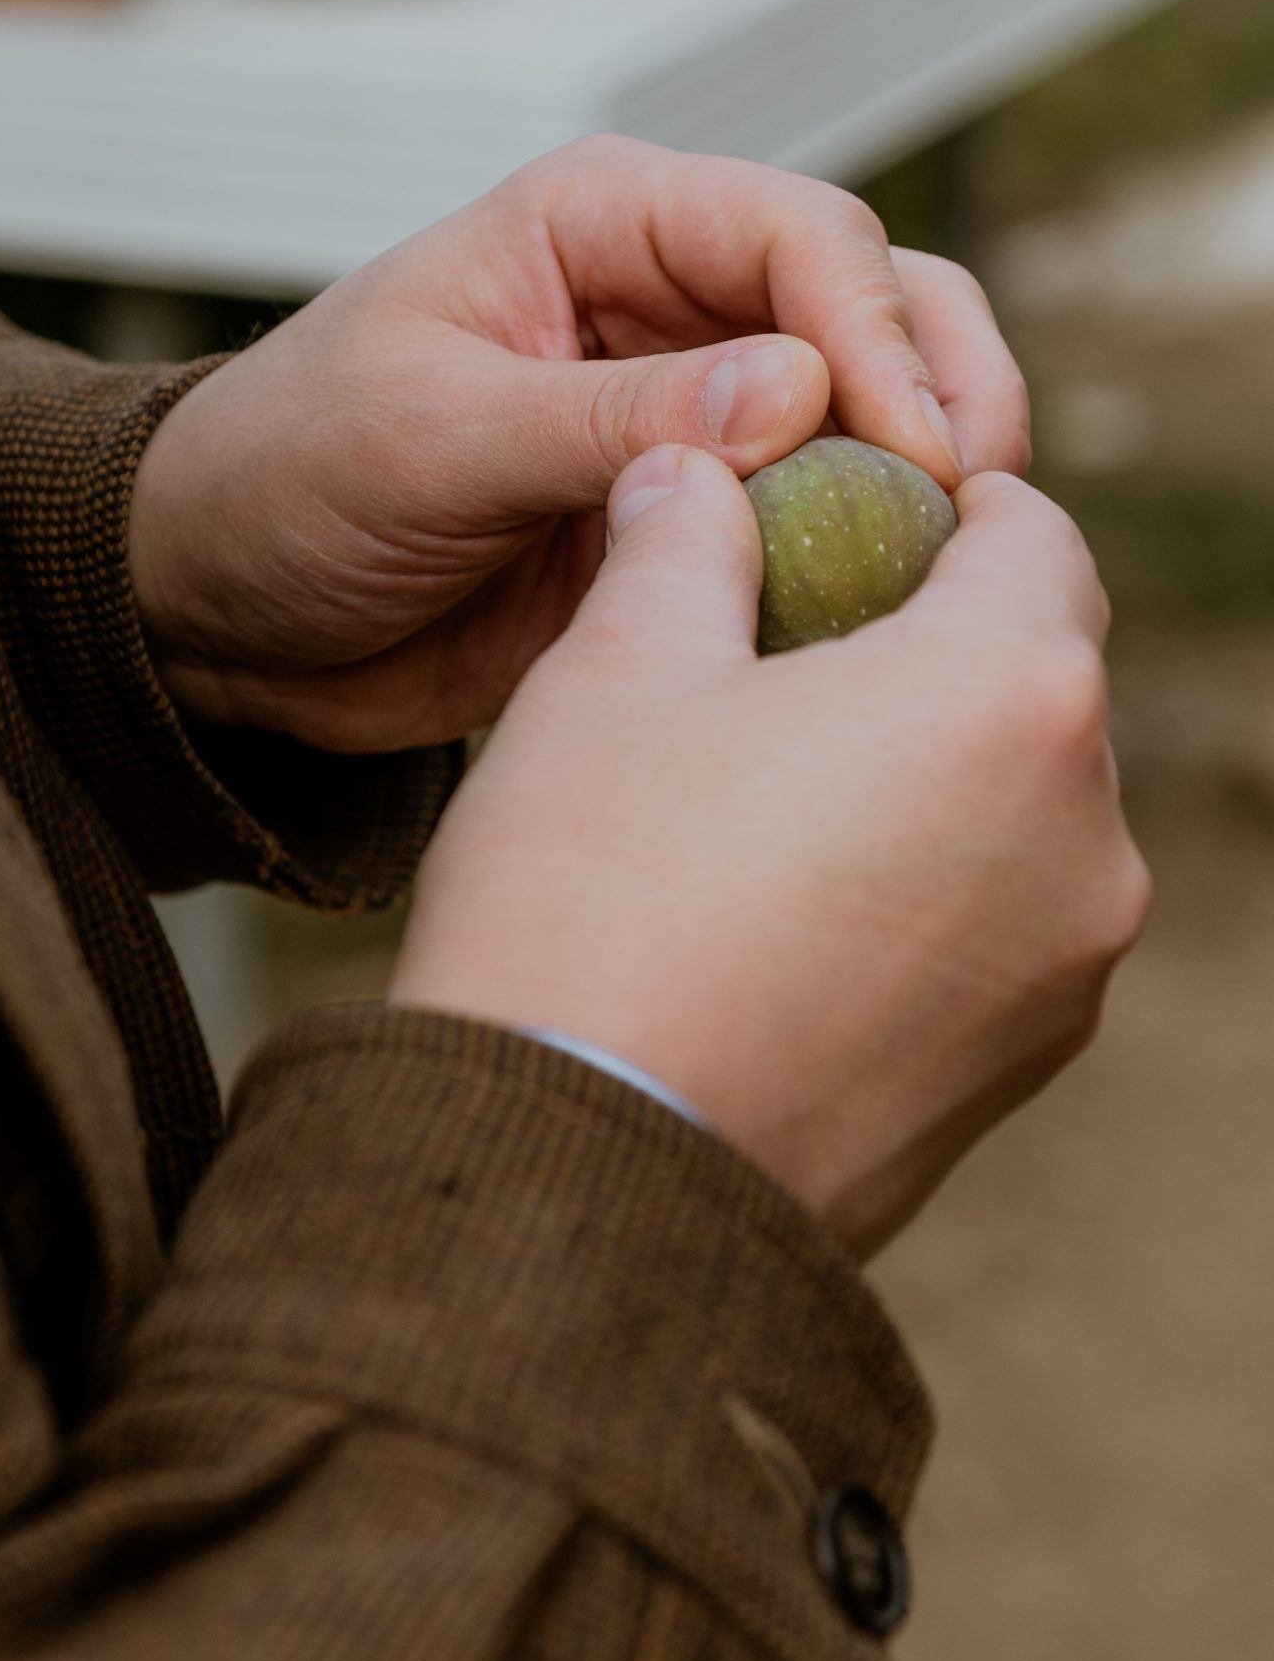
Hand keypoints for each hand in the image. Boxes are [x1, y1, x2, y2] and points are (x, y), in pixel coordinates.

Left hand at [128, 136, 1028, 753]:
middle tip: (976, 505)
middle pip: (876, 311)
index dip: (879, 334)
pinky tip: (882, 630)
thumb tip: (799, 393)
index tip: (918, 449)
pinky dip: (863, 574)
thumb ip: (608, 419)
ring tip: (949, 572)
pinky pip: (816, 538)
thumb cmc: (288, 477)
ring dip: (924, 486)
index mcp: (606, 224)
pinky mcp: (693, 531)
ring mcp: (695, 424)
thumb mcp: (431, 437)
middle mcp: (673, 306)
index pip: (800, 237)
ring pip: (869, 425)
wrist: (225, 611)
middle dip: (944, 390)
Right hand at [389, 450, 1149, 1257]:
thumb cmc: (590, 901)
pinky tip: (788, 924)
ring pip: (1021, 814)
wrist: (572, 1180)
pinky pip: (994, 935)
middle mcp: (1087, 835)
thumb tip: (693, 480)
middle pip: (1039, 678)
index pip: (1030, 533)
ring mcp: (1065, 973)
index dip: (938, 507)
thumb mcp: (614, 671)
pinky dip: (925, 899)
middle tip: (791, 662)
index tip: (852, 524)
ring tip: (775, 808)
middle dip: (934, 649)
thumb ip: (681, 541)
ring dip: (931, 781)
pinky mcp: (1018, 1075)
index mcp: (1012, 693)